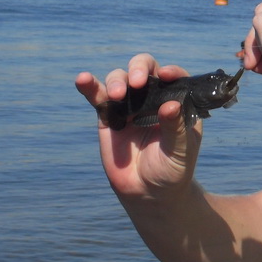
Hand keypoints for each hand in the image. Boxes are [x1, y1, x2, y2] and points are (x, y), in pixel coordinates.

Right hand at [74, 54, 201, 201]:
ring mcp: (129, 105)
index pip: (175, 77)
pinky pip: (97, 96)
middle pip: (144, 69)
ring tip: (116, 95)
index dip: (171, 72)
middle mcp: (153, 98)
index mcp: (177, 101)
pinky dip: (89, 86)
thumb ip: (175, 128)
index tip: (167, 76)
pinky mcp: (108, 117)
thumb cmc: (172, 170)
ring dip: (117, 81)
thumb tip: (171, 105)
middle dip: (139, 69)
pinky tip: (82, 79)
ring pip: (120, 79)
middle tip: (137, 83)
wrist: (149, 193)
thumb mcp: (179, 151)